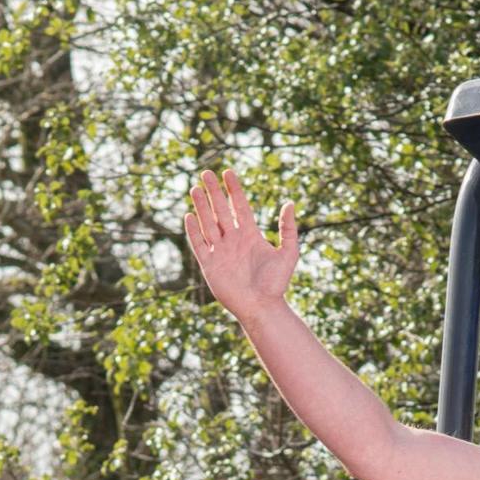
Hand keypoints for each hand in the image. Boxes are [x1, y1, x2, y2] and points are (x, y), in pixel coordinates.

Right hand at [185, 168, 298, 322]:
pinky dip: (193, 231)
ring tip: (195, 188)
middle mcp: (233, 241)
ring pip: (208, 223)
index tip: (228, 172)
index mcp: (250, 235)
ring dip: (201, 207)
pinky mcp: (209, 265)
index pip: (239, 206)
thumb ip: (288, 229)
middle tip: (206, 173)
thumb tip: (289, 203)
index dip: (234, 189)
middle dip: (213, 192)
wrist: (262, 307)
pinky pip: (199, 244)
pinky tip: (189, 216)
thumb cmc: (276, 284)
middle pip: (220, 211)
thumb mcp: (288, 253)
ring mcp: (220, 252)